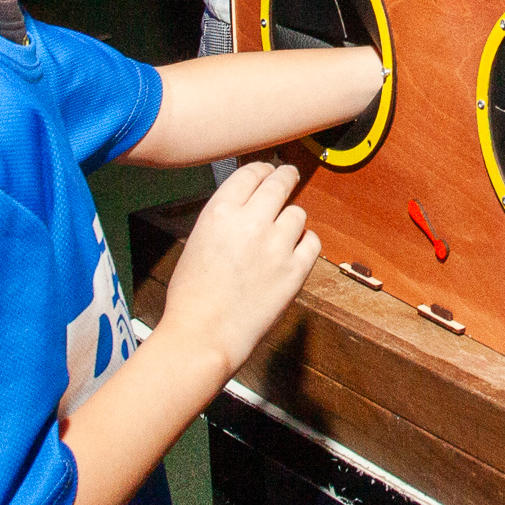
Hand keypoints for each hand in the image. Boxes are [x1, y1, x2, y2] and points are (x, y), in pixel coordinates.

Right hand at [160, 162, 319, 376]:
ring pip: (298, 213)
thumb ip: (225, 220)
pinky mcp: (295, 270)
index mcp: (220, 212)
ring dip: (291, 219)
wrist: (204, 334)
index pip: (251, 173)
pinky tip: (294, 250)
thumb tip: (247, 207)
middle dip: (285, 177)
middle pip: (279, 183)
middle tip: (289, 176)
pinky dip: (305, 243)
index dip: (262, 170)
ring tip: (282, 232)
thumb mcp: (198, 241)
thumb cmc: (192, 295)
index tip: (268, 172)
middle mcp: (251, 222)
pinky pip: (312, 242)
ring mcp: (276, 246)